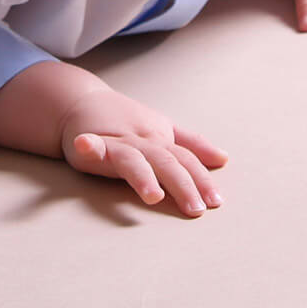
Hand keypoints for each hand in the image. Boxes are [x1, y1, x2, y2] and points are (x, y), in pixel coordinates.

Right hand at [57, 87, 227, 217]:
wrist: (83, 99)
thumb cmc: (125, 120)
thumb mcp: (162, 129)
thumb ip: (191, 145)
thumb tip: (223, 158)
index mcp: (161, 140)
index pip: (185, 160)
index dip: (201, 179)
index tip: (215, 201)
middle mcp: (142, 140)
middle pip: (166, 162)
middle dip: (182, 185)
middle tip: (196, 208)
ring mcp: (117, 141)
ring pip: (133, 159)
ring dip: (143, 176)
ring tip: (153, 195)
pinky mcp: (90, 142)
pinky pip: (90, 144)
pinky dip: (88, 145)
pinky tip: (85, 147)